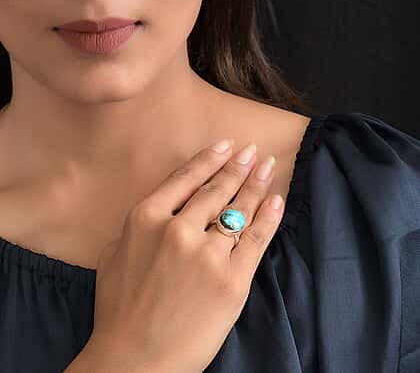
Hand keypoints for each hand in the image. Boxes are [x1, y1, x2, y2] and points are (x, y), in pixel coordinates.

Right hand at [89, 137, 283, 372]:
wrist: (135, 359)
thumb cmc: (119, 308)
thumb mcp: (114, 255)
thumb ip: (138, 227)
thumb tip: (163, 207)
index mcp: (146, 220)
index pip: (184, 179)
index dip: (208, 159)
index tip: (226, 145)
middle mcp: (178, 230)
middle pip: (216, 190)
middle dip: (237, 167)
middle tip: (252, 152)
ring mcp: (207, 255)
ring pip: (238, 210)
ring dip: (256, 183)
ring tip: (267, 166)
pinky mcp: (232, 280)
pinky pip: (255, 239)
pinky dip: (269, 216)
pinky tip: (276, 199)